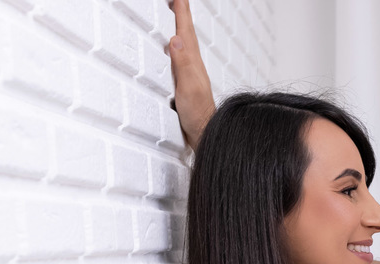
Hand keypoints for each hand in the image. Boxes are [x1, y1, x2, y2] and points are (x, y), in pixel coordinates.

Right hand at [166, 0, 213, 149]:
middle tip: (178, 0)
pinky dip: (177, 48)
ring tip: (177, 17)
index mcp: (192, 63)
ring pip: (185, 45)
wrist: (205, 134)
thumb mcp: (187, 88)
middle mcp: (193, 66)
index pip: (186, 32)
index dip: (182, 12)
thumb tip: (176, 40)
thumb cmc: (198, 115)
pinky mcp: (186, 84)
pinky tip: (175, 50)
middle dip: (182, 14)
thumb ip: (182, 64)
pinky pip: (181, 58)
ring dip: (181, 29)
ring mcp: (190, 74)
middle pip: (187, 34)